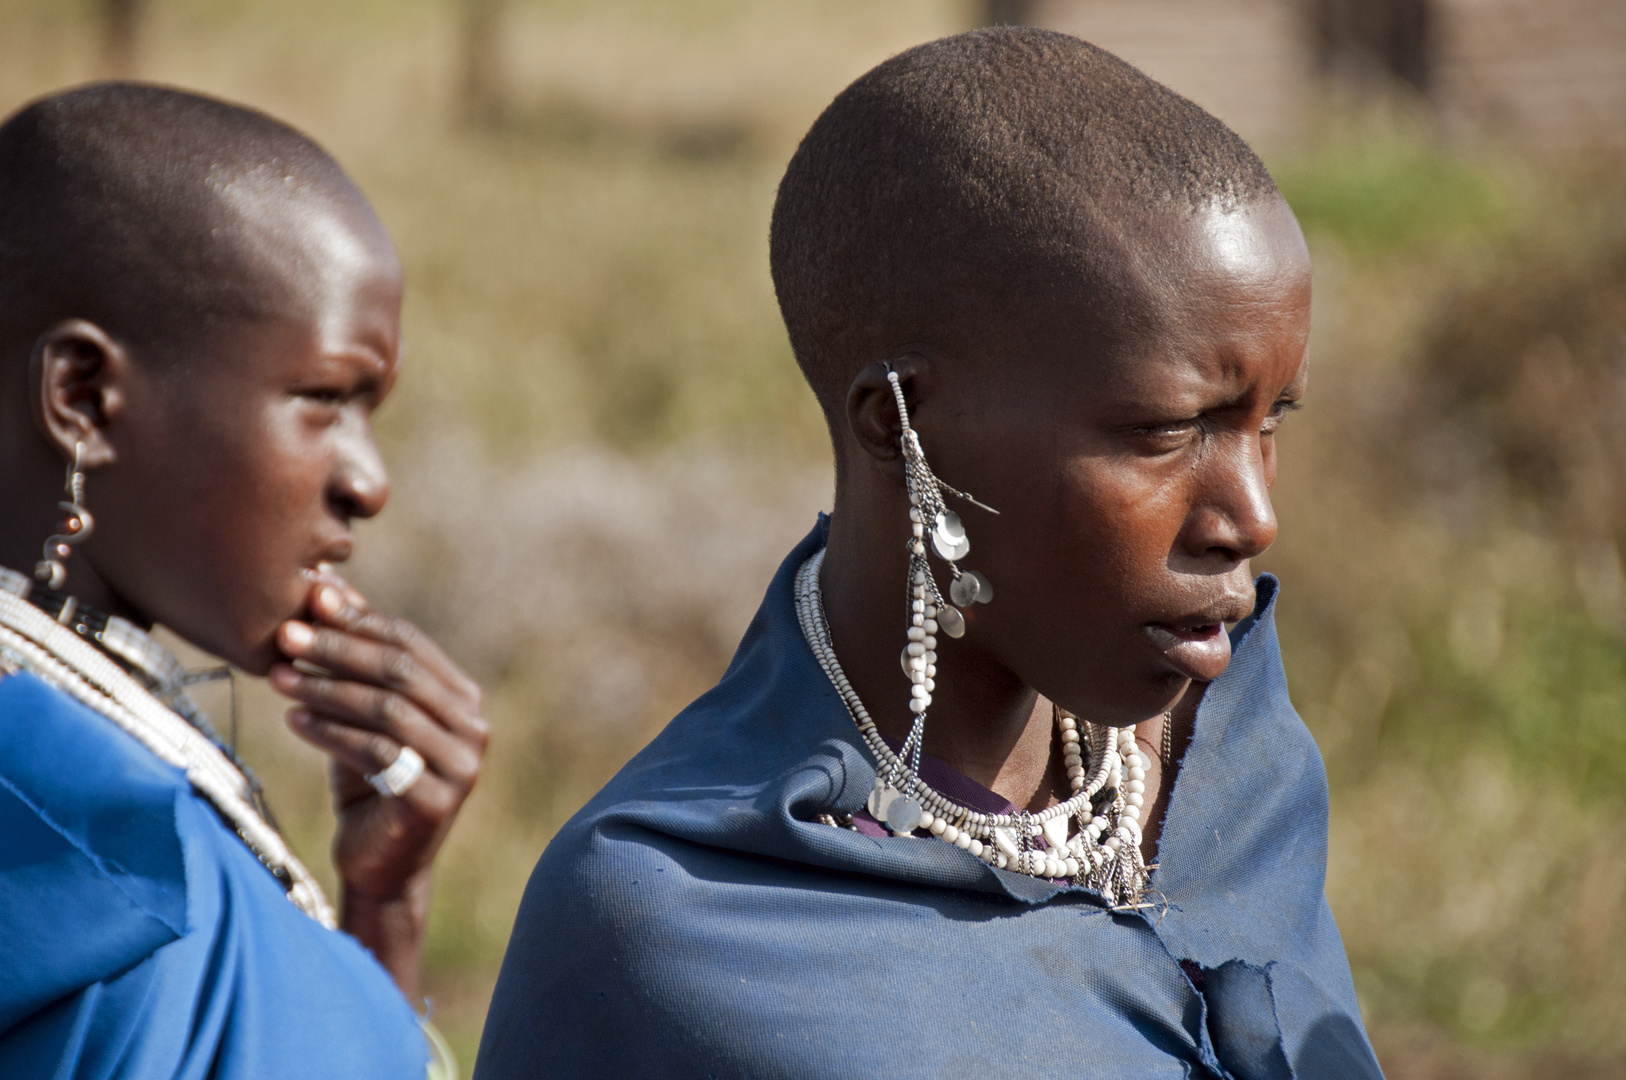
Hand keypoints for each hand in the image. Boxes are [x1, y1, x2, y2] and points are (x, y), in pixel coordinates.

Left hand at [268, 578, 486, 992]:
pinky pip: (377, 753)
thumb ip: (354, 657)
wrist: (380, 864)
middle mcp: (473, 727)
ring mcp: (461, 766)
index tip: (307, 601)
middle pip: (399, 672)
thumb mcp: (362, 714)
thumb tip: (323, 582)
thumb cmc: (369, 781)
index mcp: (463, 698)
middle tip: (286, 636)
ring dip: (327, 688)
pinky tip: (294, 720)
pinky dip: (331, 733)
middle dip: (338, 649)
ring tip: (279, 677)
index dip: (358, 620)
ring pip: (387, 710)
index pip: (409, 644)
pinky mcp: (435, 800)